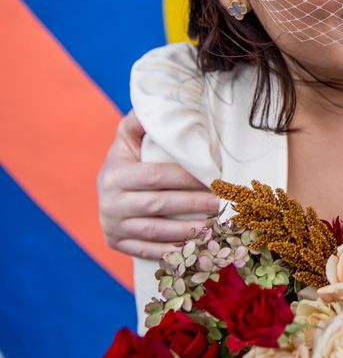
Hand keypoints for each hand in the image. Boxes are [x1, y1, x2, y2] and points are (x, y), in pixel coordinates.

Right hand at [97, 110, 219, 259]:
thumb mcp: (127, 137)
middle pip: (160, 205)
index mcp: (115, 175)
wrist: (105, 188)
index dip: (187, 178)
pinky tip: (197, 248)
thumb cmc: (127, 159)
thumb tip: (154, 106)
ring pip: (156, 231)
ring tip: (216, 227)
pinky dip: (173, 251)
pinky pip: (148, 251)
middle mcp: (110, 203)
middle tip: (223, 204)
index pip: (157, 177)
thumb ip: (140, 121)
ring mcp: (112, 226)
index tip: (214, 179)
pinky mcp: (116, 243)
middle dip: (194, 204)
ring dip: (188, 231)